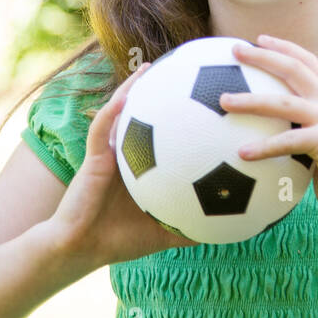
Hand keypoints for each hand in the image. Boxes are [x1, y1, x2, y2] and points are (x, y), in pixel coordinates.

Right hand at [51, 62, 196, 268]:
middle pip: (142, 116)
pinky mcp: (92, 158)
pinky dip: (113, 112)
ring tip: (148, 67)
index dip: (179, 114)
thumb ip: (196, 226)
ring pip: (118, 113)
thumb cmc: (120, 241)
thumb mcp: (167, 231)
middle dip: (158, 91)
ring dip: (131, 88)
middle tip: (181, 69)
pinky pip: (102, 129)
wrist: (81, 249)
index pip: (163, 133)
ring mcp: (107, 153)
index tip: (204, 97)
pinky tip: (127, 96)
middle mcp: (125, 154)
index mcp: (142, 167)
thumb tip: (236, 228)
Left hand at [219, 33, 317, 228]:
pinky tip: (241, 154)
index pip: (307, 62)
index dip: (284, 47)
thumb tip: (264, 140)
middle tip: (235, 49)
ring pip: (283, 102)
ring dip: (250, 99)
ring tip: (223, 101)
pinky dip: (263, 147)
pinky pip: (287, 141)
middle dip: (263, 55)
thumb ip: (299, 136)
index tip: (259, 39)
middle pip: (294, 68)